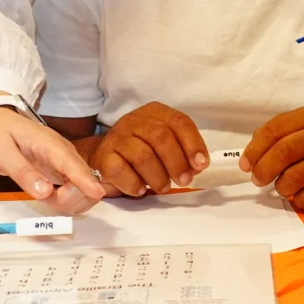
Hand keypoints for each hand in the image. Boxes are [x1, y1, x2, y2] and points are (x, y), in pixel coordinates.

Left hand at [0, 107, 106, 213]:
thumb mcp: (1, 154)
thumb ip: (23, 172)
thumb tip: (44, 192)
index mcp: (48, 144)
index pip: (71, 163)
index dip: (85, 180)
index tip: (98, 193)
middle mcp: (64, 153)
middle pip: (84, 180)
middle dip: (69, 199)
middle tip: (43, 198)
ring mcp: (68, 162)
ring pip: (84, 189)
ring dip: (69, 202)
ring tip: (43, 194)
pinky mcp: (66, 171)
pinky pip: (78, 191)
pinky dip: (68, 201)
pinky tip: (50, 196)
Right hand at [88, 102, 208, 198]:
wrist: (104, 157)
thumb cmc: (140, 152)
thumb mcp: (164, 146)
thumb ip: (182, 152)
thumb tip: (197, 167)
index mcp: (155, 113)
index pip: (179, 122)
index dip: (193, 144)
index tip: (201, 164)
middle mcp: (135, 120)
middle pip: (161, 137)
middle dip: (177, 162)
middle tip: (184, 180)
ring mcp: (117, 137)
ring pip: (143, 156)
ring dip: (158, 177)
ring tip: (163, 186)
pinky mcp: (103, 156)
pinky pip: (121, 171)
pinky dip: (134, 184)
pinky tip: (140, 189)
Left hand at [240, 106, 303, 211]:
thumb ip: (279, 135)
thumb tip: (251, 155)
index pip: (274, 129)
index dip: (254, 149)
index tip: (245, 164)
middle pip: (281, 153)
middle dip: (262, 170)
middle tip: (258, 179)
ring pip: (291, 178)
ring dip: (282, 187)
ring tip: (286, 185)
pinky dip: (299, 200)